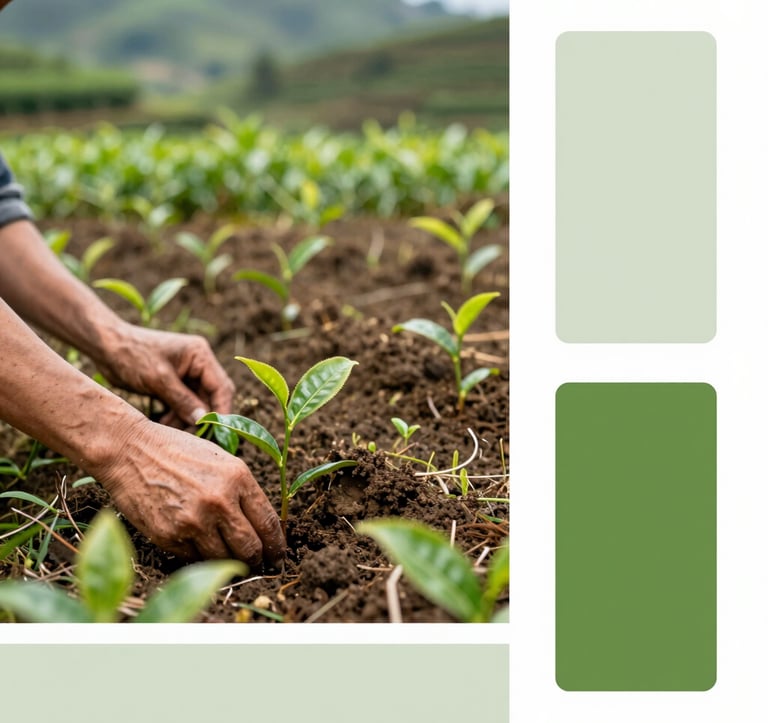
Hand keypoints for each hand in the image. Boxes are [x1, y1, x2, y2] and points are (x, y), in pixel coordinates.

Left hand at [95, 323, 234, 426]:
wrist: (104, 345)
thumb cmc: (131, 355)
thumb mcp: (158, 379)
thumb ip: (183, 400)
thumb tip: (204, 420)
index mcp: (200, 355)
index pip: (221, 386)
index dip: (222, 410)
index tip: (216, 432)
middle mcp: (198, 363)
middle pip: (212, 397)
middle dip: (203, 417)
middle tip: (191, 437)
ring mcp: (187, 373)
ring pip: (198, 403)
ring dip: (188, 419)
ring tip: (171, 430)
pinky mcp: (174, 382)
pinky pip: (184, 403)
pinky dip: (177, 415)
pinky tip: (164, 423)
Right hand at [95, 418, 284, 566]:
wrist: (130, 450)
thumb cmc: (177, 452)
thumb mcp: (220, 461)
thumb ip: (243, 490)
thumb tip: (263, 526)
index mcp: (238, 477)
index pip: (268, 523)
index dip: (277, 544)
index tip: (279, 554)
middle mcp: (220, 501)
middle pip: (251, 548)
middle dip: (259, 560)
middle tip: (260, 564)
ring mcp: (194, 521)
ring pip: (224, 559)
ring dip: (230, 563)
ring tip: (231, 559)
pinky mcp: (170, 536)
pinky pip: (195, 558)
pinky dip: (200, 556)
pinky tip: (199, 545)